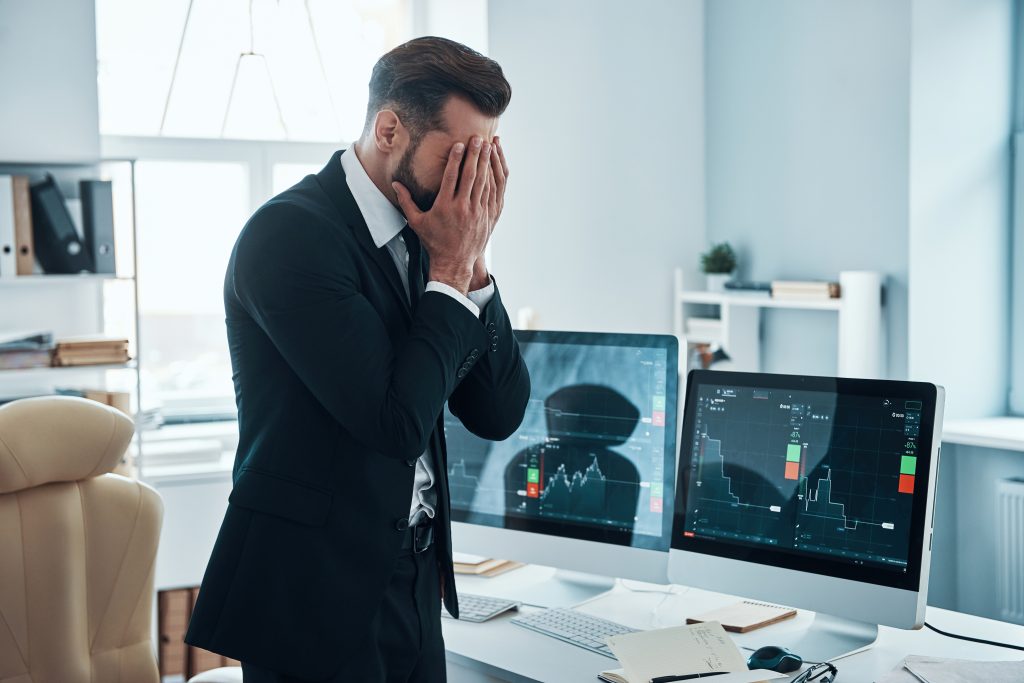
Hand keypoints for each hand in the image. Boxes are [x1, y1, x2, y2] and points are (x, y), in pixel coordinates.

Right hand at [393, 136, 493, 294]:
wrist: (454, 263)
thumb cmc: (434, 241)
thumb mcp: (416, 222)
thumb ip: (406, 201)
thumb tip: (394, 184)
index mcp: (444, 206)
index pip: (451, 177)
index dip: (455, 159)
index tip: (459, 145)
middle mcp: (462, 208)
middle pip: (470, 176)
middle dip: (475, 155)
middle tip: (478, 138)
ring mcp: (476, 212)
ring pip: (483, 183)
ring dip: (486, 164)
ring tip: (487, 147)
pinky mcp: (486, 217)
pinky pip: (491, 194)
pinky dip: (493, 178)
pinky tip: (492, 167)